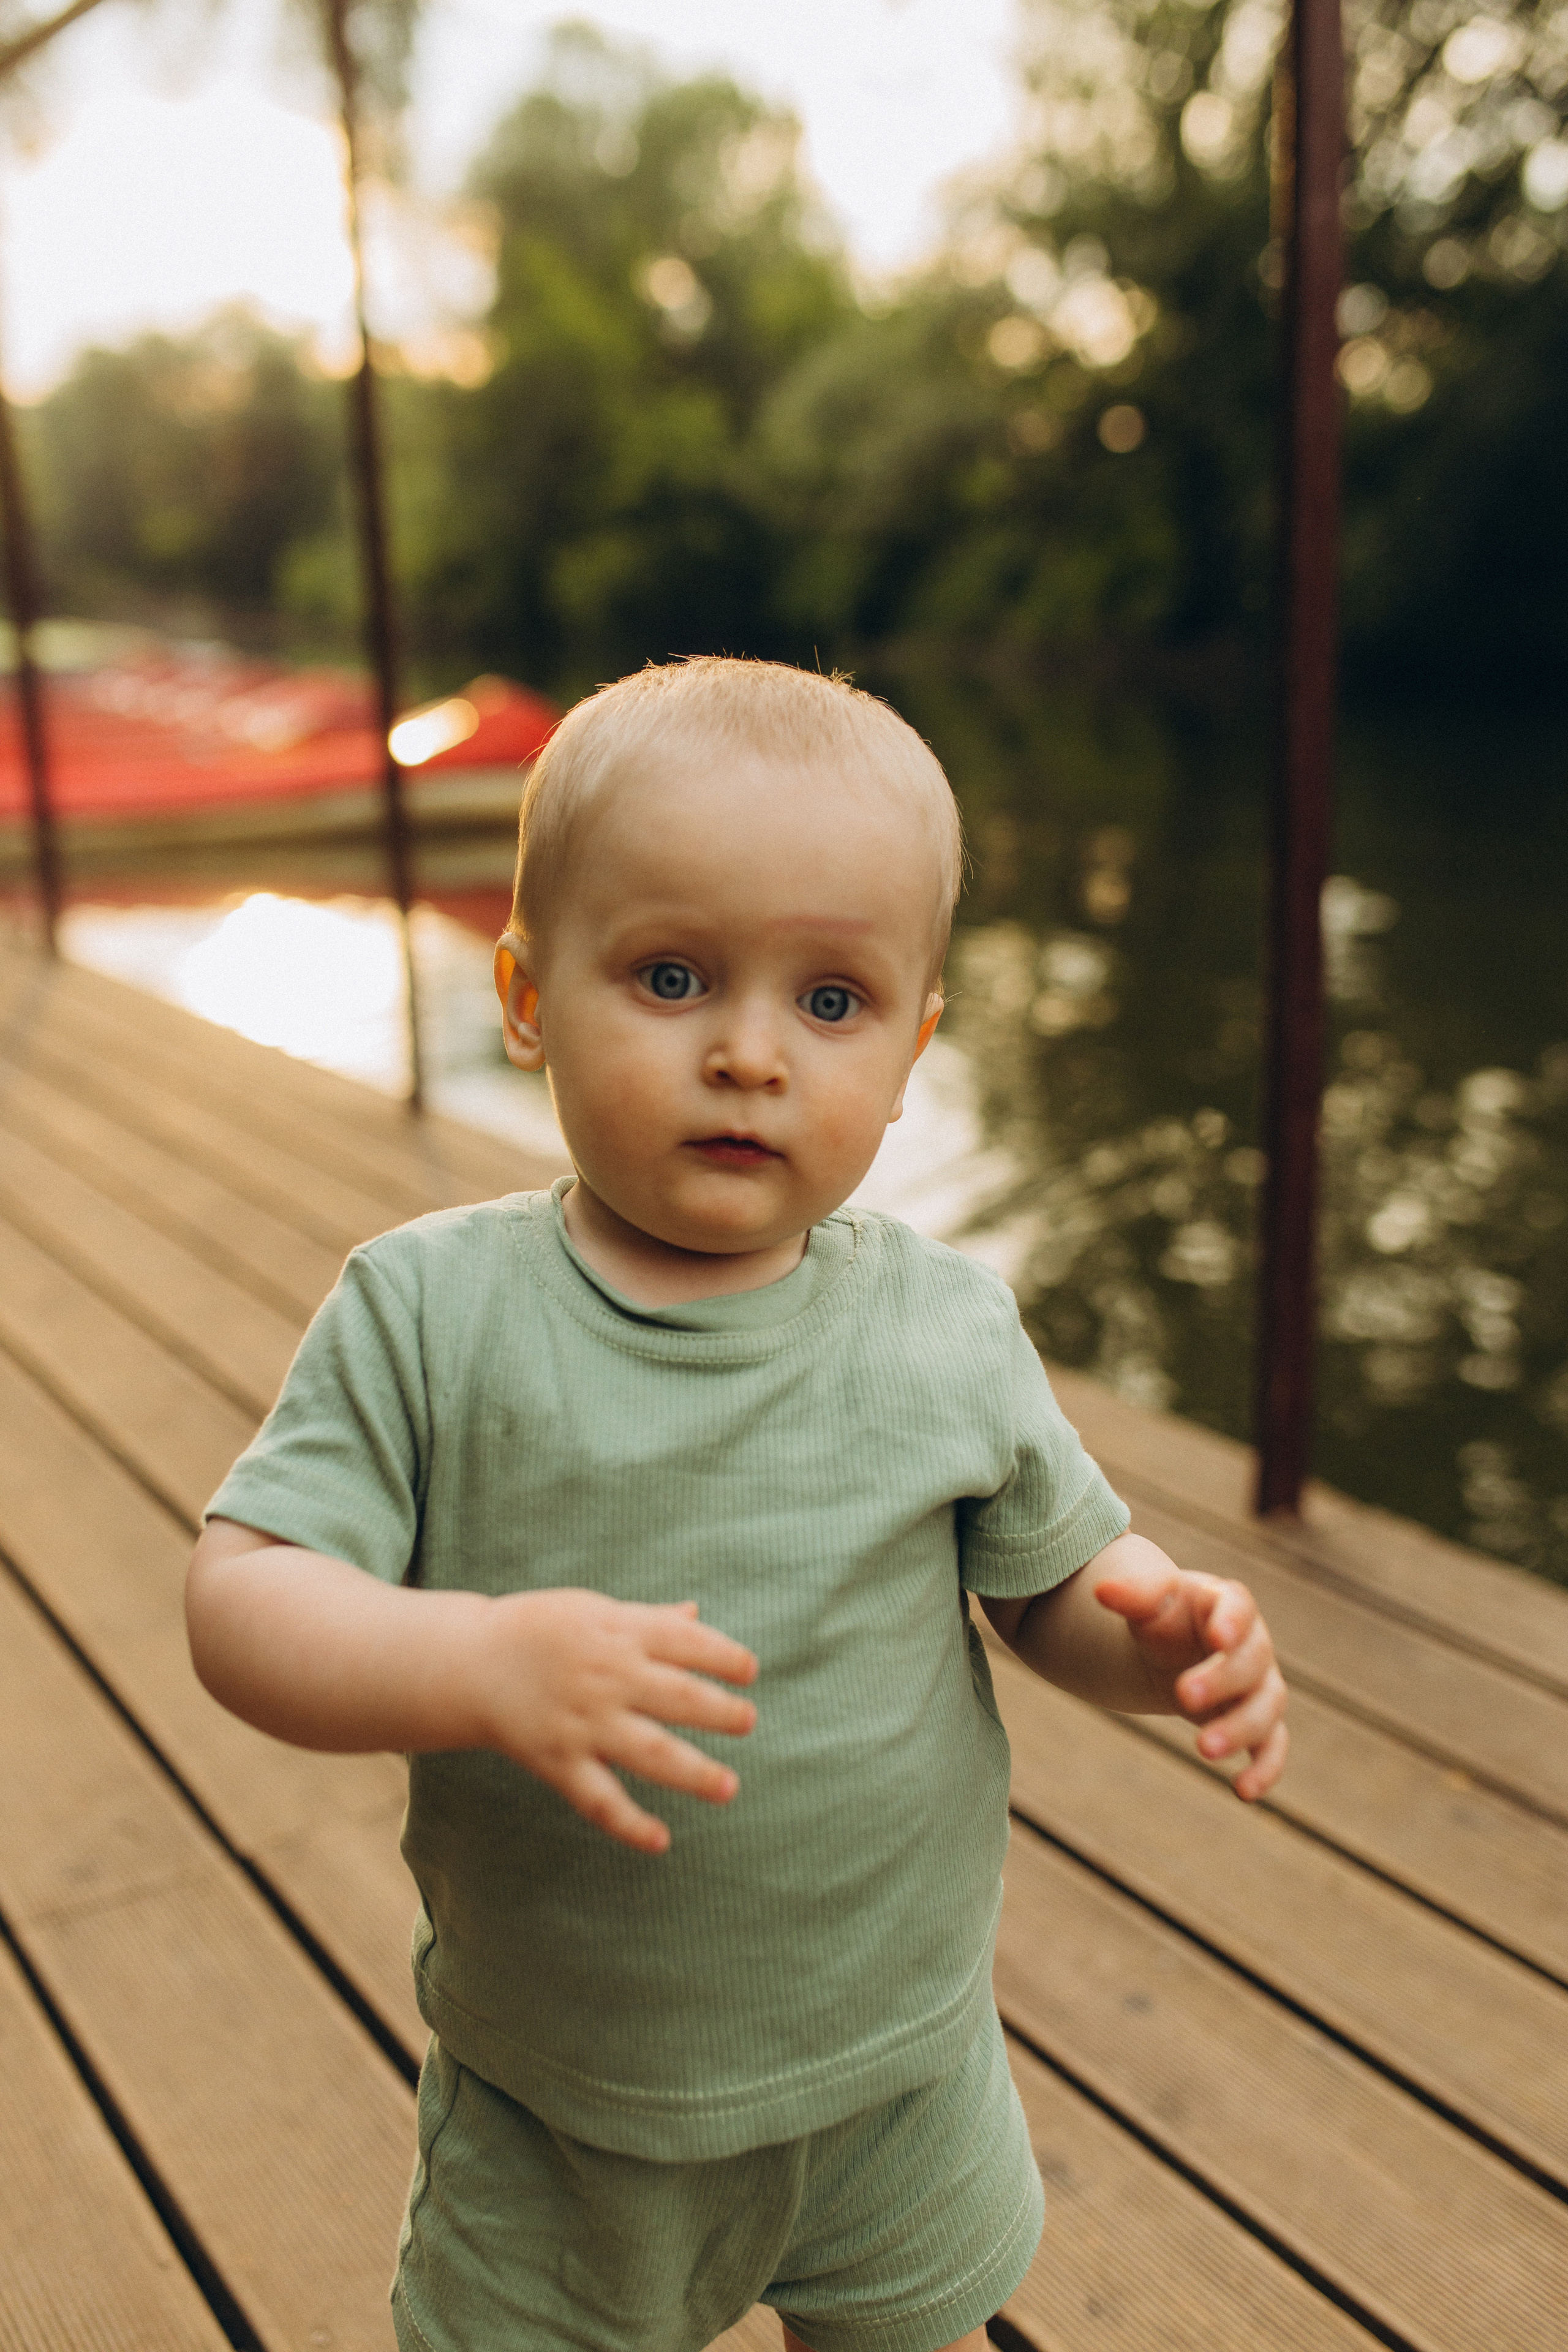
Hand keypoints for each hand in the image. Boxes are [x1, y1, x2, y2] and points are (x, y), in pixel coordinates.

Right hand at [472, 1589, 757, 1852]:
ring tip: (729, 1788)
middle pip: (676, 1695)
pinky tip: (661, 1841)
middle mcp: (606, 1677)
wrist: (471, 1663)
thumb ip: (648, 1620)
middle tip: (749, 1722)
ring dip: (693, 1772)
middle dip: (719, 1711)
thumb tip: (696, 1616)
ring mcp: (584, 1723)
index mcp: (618, 1632)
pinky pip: (599, 1799)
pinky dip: (629, 1824)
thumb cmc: (539, 1630)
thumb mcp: (593, 1610)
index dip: (723, 1655)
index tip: (750, 1670)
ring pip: (649, 1751)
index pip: (685, 1642)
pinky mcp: (559, 1762)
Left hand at [1093, 1554, 1287, 1800]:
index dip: (1233, 1621)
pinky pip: (1273, 1746)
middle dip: (1221, 1681)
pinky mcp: (1258, 1723)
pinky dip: (1266, 1769)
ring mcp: (1259, 1685)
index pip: (1239, 1606)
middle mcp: (1252, 1645)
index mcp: (1226, 1603)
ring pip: (1266, 1708)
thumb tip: (1102, 1591)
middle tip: (1182, 1696)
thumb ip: (1132, 1594)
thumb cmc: (1162, 1617)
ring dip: (1239, 1730)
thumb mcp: (1145, 1601)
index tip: (1218, 1637)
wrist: (1170, 1647)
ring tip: (1202, 1749)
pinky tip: (1243, 1791)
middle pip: (1251, 1663)